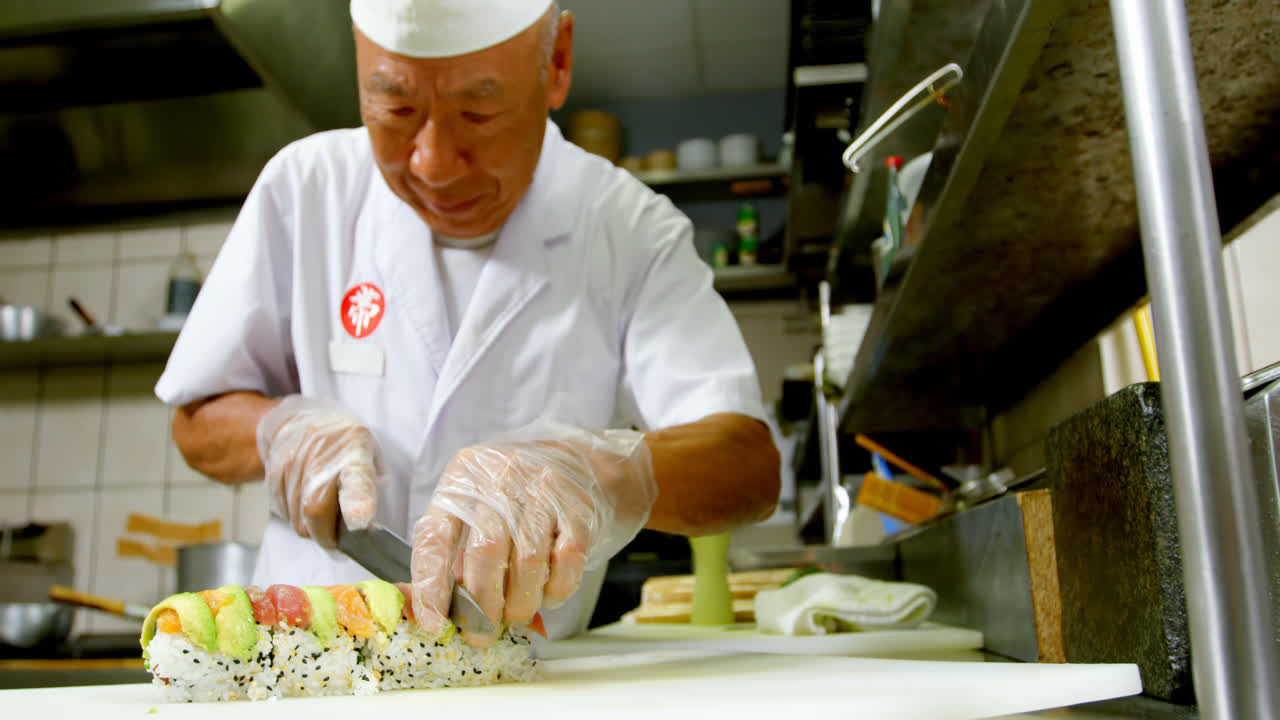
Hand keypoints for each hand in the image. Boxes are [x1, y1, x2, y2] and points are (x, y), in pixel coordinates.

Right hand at [256, 395, 379, 547]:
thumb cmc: (343, 444)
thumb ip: (366, 488)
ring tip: (324, 512)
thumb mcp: (369, 455)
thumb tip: (359, 526)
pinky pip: (285, 513)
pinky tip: (305, 501)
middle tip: (336, 539)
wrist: (299, 420)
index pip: (356, 479)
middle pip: (316, 510)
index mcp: (354, 450)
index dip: (358, 503)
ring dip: (312, 528)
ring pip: (298, 519)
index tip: (360, 523)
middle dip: (326, 536)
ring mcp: (292, 464)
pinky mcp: (273, 475)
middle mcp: (320, 456)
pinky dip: (297, 518)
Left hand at [410, 419, 656, 645]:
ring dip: (521, 604)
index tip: (434, 625)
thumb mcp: (473, 512)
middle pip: (486, 551)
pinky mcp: (579, 506)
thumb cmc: (516, 497)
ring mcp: (543, 487)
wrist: (578, 462)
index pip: (435, 536)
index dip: (430, 586)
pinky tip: (549, 594)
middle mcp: (500, 476)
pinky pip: (567, 561)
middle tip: (482, 634)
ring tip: (518, 613)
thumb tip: (435, 617)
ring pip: (528, 561)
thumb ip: (452, 560)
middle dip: (482, 607)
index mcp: (462, 477)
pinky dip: (556, 591)